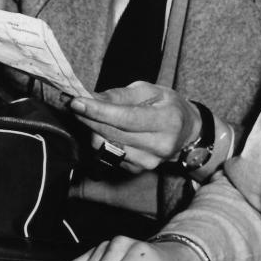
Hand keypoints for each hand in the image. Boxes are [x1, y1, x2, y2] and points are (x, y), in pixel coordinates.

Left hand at [68, 83, 198, 170]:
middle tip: (74, 103)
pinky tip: (102, 128)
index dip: (99, 111)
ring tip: (89, 114)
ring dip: (92, 128)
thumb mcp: (149, 91)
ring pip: (106, 145)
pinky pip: (109, 154)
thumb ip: (120, 95)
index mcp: (167, 121)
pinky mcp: (138, 170)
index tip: (76, 102)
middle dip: (88, 117)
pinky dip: (100, 140)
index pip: (127, 118)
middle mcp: (159, 145)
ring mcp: (149, 162)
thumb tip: (91, 97)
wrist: (186, 133)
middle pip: (113, 133)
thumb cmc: (167, 106)